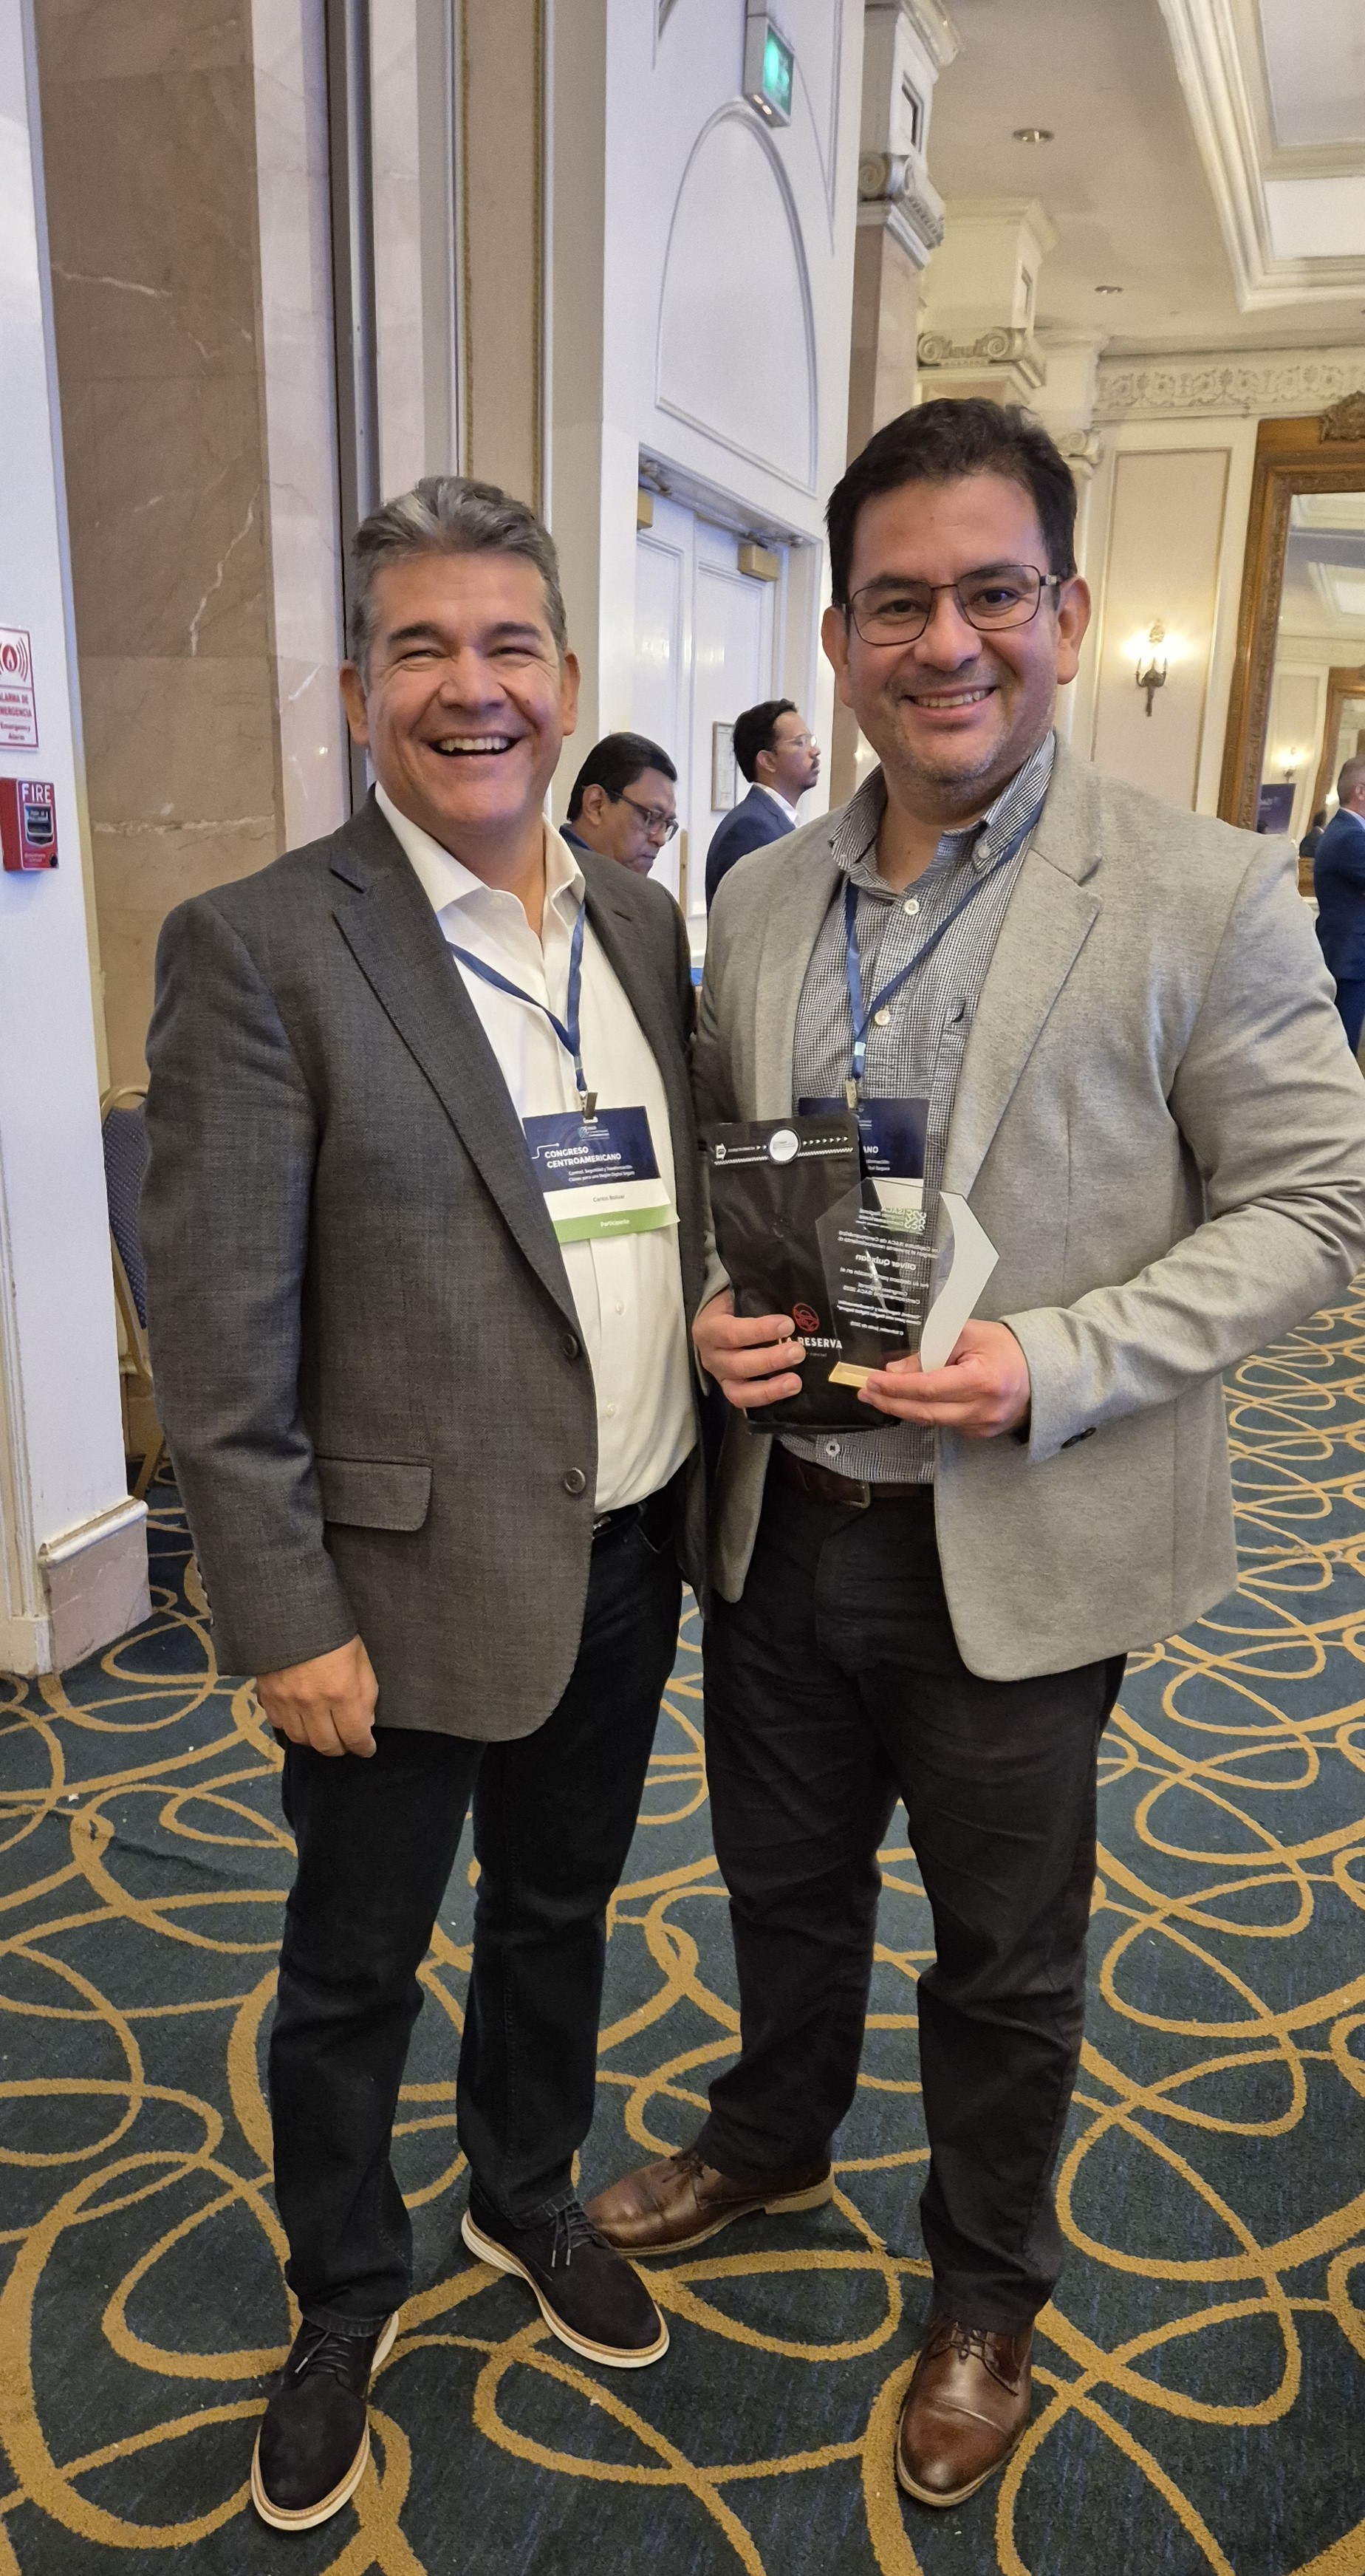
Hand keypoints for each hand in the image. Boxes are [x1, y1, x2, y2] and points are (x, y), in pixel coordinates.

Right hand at [256, 1635, 378, 1757]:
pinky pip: (279, 1724)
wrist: (291, 1611)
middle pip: (326, 1745)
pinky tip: (301, 1719)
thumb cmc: (333, 1630)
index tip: (367, 1748)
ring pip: (301, 1739)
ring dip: (316, 1740)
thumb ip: (366, 1694)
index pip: (354, 1736)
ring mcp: (287, 1701)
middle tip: (347, 1742)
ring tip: (324, 1732)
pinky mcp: (268, 1695)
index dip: (363, 1747)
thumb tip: (365, 1722)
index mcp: (341, 1693)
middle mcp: (313, 1703)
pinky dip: (292, 1727)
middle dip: (341, 1748)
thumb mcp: (360, 1658)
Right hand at [693, 1289, 804, 1410]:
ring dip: (770, 1387)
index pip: (731, 1332)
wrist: (719, 1320)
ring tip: (795, 1382)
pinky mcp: (731, 1390)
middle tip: (798, 1352)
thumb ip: (758, 1295)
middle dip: (770, 1360)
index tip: (787, 1324)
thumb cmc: (735, 1306)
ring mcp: (720, 1377)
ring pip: (739, 1391)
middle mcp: (711, 1356)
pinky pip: (745, 1401)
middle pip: (738, 1364)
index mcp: (709, 1328)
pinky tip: (789, 1391)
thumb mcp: (738, 1295)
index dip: (759, 1330)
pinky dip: (767, 1398)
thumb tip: (793, 1298)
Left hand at [856, 1318, 1030, 1439]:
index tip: (873, 1380)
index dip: (897, 1387)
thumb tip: (896, 1370)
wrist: (1042, 1372)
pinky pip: (946, 1424)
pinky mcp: (981, 1434)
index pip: (929, 1388)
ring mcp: (983, 1426)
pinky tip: (911, 1403)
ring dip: (903, 1409)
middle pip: (926, 1412)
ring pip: (933, 1421)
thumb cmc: (1004, 1347)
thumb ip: (931, 1350)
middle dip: (891, 1403)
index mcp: (982, 1381)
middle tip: (866, 1393)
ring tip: (880, 1397)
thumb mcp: (966, 1334)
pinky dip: (926, 1413)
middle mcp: (983, 1409)